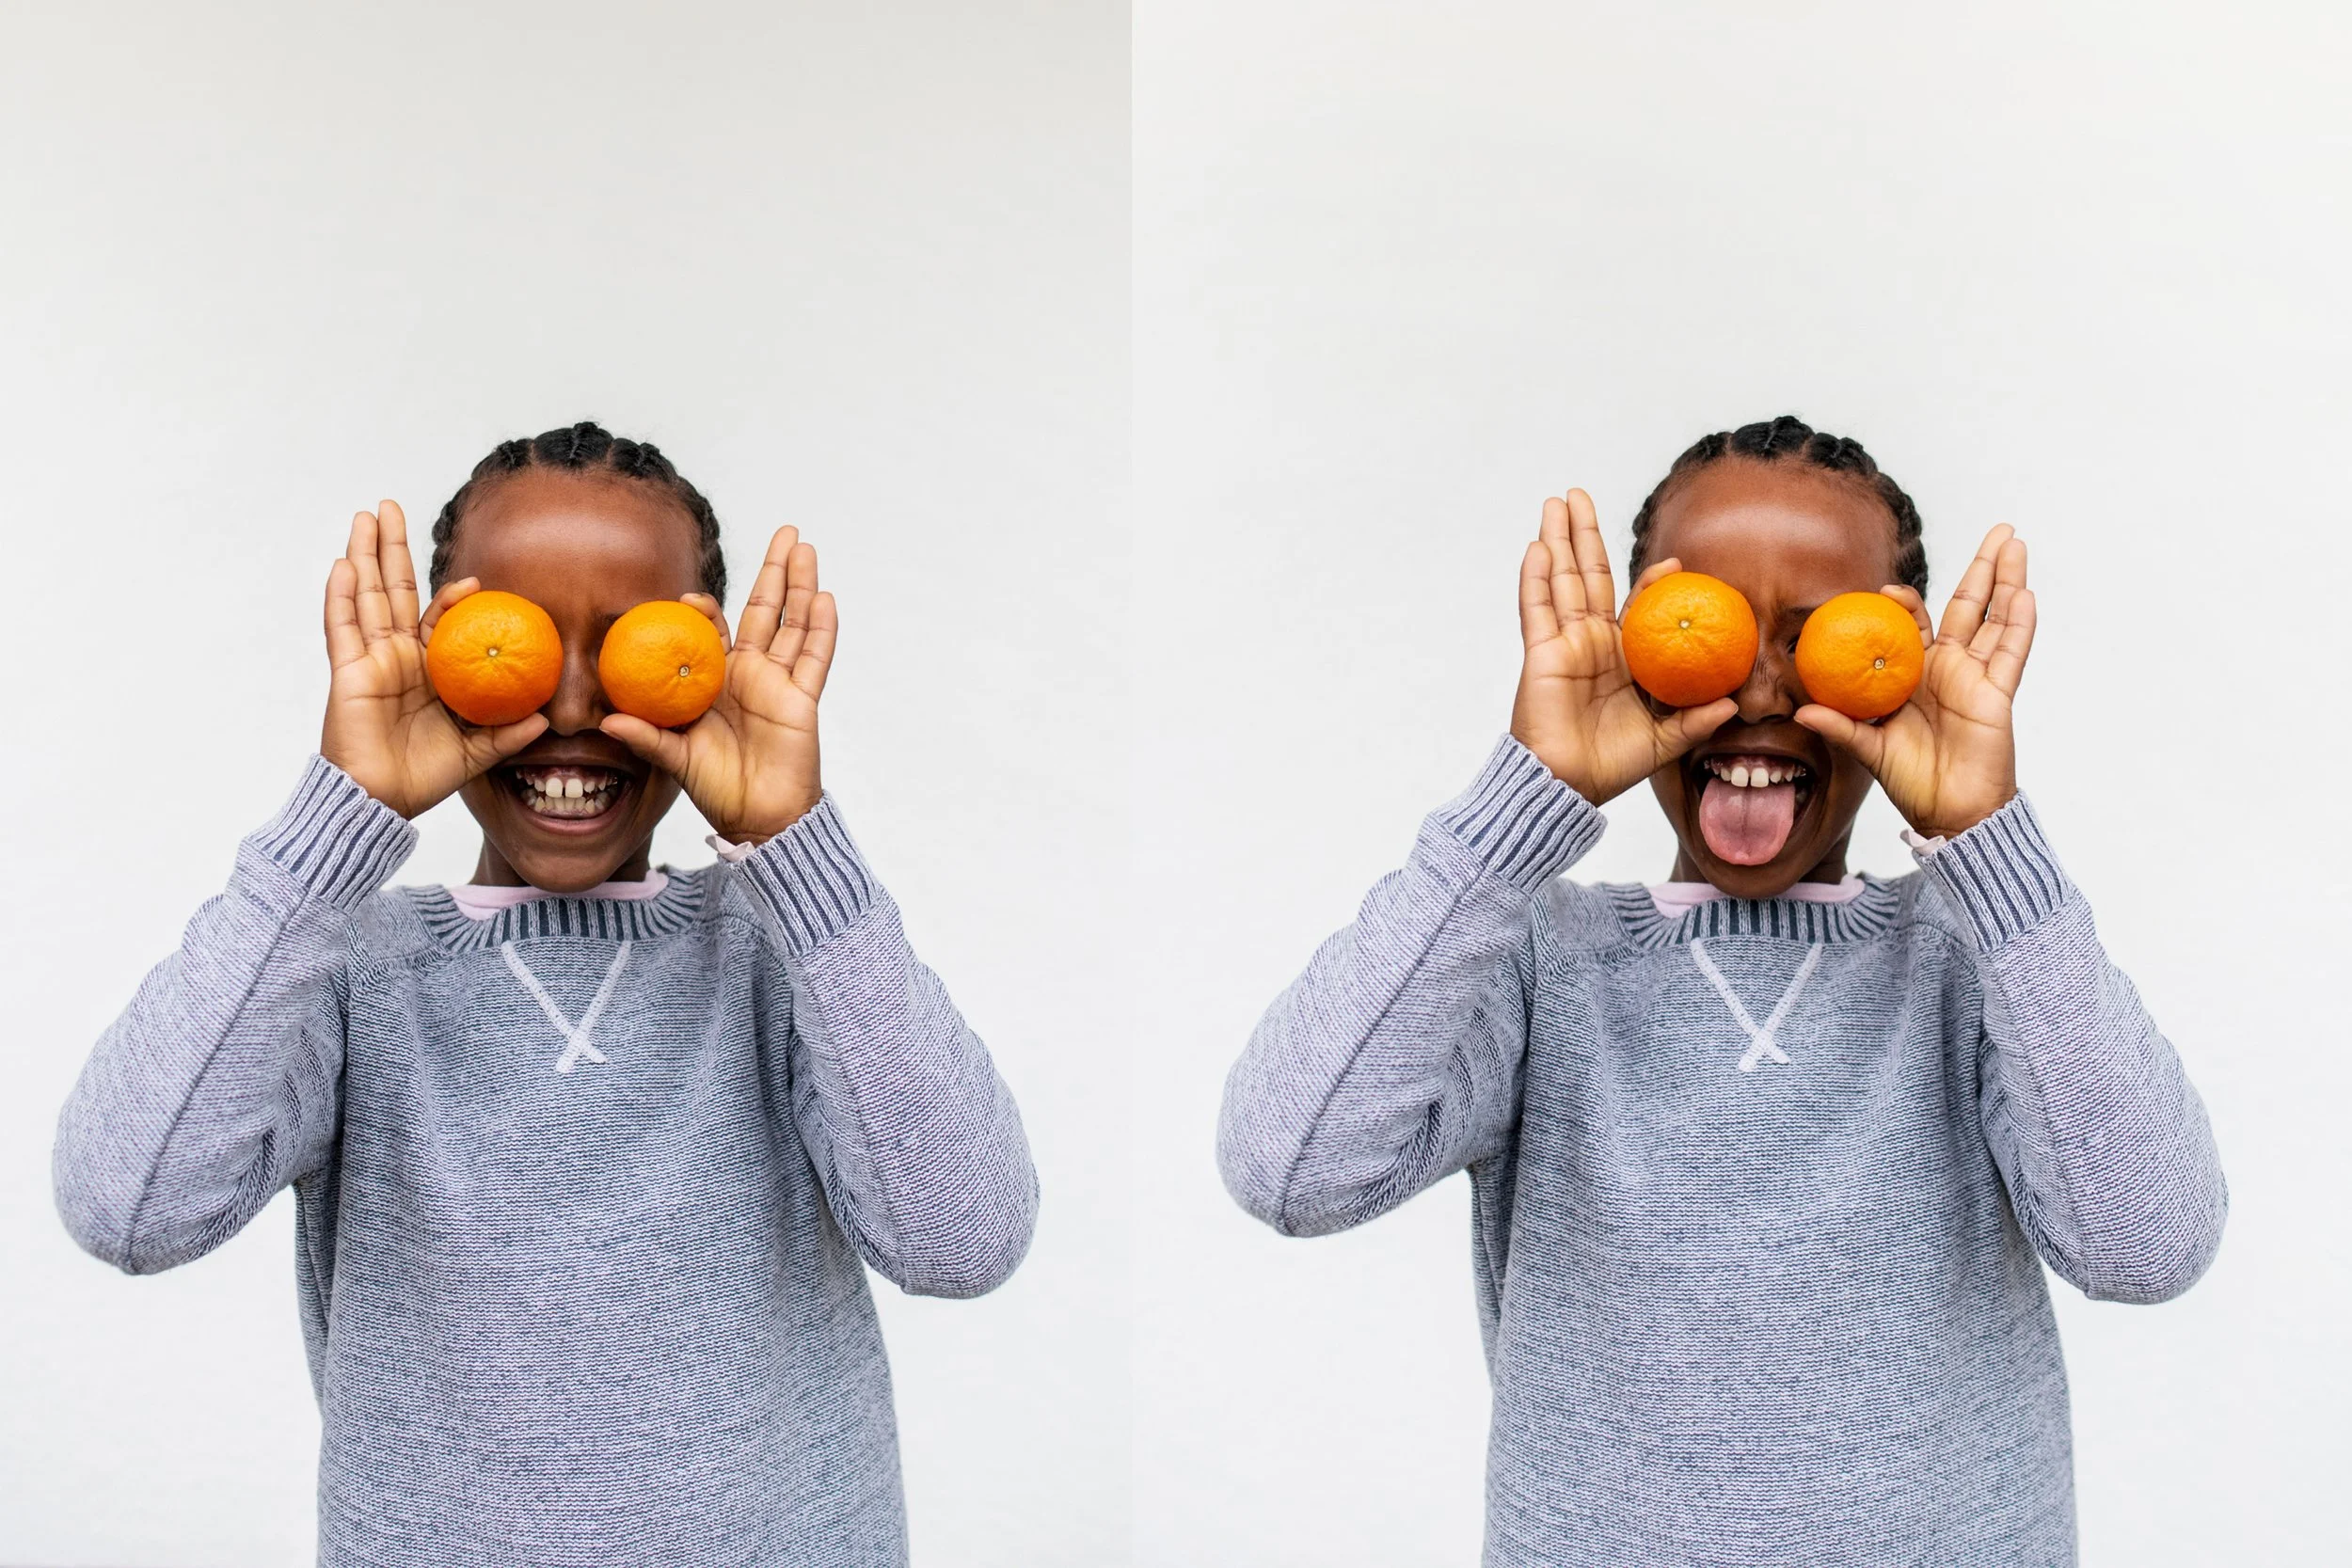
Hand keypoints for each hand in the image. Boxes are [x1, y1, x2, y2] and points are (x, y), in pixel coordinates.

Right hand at [321, 502, 546, 817]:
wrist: (382, 801)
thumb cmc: (424, 777)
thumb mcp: (478, 751)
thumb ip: (509, 733)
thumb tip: (548, 718)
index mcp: (428, 670)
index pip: (438, 620)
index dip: (452, 597)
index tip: (474, 581)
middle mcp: (396, 658)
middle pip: (393, 591)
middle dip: (391, 549)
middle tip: (389, 506)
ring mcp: (369, 661)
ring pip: (366, 597)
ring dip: (364, 554)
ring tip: (365, 516)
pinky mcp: (347, 672)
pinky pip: (342, 627)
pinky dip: (341, 595)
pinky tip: (344, 564)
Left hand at [600, 526, 834, 841]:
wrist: (757, 817)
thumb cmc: (716, 788)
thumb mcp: (674, 758)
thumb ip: (647, 736)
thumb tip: (606, 720)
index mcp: (716, 681)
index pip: (714, 631)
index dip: (705, 610)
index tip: (691, 598)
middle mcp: (750, 674)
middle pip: (766, 611)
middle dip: (775, 571)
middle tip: (785, 533)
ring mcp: (779, 683)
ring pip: (794, 624)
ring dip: (802, 586)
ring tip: (806, 548)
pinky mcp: (802, 699)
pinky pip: (814, 659)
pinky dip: (821, 630)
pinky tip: (824, 598)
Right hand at [1509, 490, 1736, 803]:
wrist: (1569, 784)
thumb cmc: (1612, 766)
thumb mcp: (1665, 740)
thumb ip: (1695, 719)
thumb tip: (1735, 703)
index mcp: (1622, 658)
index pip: (1635, 607)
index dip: (1650, 581)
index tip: (1672, 563)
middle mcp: (1590, 643)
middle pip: (1586, 576)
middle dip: (1583, 535)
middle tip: (1579, 496)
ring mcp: (1563, 644)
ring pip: (1560, 580)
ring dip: (1557, 538)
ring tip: (1555, 502)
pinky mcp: (1541, 653)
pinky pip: (1536, 608)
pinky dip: (1535, 577)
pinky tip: (1538, 546)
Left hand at [1795, 525, 2034, 839]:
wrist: (1949, 812)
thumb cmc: (1910, 781)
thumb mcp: (1868, 749)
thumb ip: (1840, 726)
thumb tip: (1801, 710)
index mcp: (1914, 674)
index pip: (1914, 625)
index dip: (1906, 604)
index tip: (1889, 591)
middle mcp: (1948, 669)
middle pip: (1968, 607)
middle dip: (1981, 568)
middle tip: (1997, 530)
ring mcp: (1976, 678)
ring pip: (1996, 619)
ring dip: (2007, 580)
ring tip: (2016, 542)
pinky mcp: (1997, 694)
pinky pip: (2009, 654)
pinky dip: (2018, 624)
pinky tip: (2023, 593)